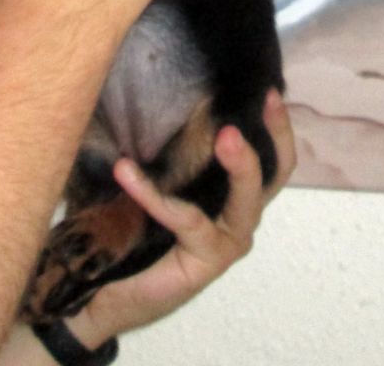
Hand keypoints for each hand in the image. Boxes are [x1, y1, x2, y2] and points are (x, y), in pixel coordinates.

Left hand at [0, 91, 294, 362]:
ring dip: (240, 165)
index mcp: (236, 197)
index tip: (269, 92)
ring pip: (245, 201)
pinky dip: (154, 192)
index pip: (274, 160)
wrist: (105, 290)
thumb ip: (176, 152)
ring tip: (224, 135)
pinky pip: (187, 219)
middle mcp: (240, 219)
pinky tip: (125, 171)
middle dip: (271, 138)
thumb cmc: (134, 231)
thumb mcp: (162, 181)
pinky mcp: (206, 261)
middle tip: (256, 107)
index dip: (278, 128)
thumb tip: (168, 95)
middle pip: (273, 177)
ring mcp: (228, 242)